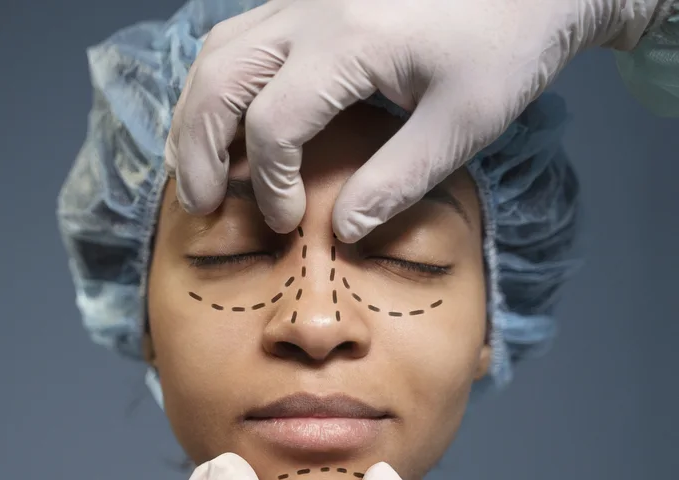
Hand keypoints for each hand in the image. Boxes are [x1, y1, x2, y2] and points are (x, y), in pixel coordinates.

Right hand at [164, 0, 660, 240]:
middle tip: (200, 206)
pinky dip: (217, 85)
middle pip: (220, 82)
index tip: (286, 222)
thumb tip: (340, 231)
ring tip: (197, 169)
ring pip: (216, 52)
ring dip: (196, 115)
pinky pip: (236, 36)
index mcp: (348, 41)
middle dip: (199, 152)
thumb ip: (397, 181)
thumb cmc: (509, 44)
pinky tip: (225, 120)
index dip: (268, 185)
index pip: (272, 124)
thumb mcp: (464, 123)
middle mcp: (309, 9)